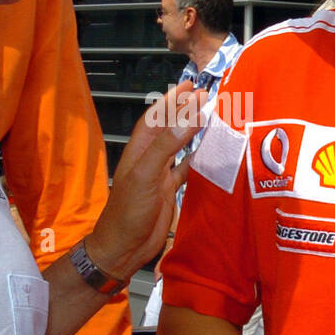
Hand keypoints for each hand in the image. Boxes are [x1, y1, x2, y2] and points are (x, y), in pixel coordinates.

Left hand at [85, 83, 204, 279]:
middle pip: (169, 128)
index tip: (189, 85)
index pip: (156, 117)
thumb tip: (190, 116)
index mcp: (139, 150)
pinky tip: (209, 152)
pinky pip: (186, 169)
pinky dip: (198, 159)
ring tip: (210, 116)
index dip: (171, 100)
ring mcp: (159, 175)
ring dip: (193, 131)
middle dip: (185, 110)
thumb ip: (168, 145)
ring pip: (179, 146)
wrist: (123, 248)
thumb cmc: (127, 212)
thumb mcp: (146, 174)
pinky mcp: (169, 191)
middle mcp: (150, 159)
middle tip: (205, 95)